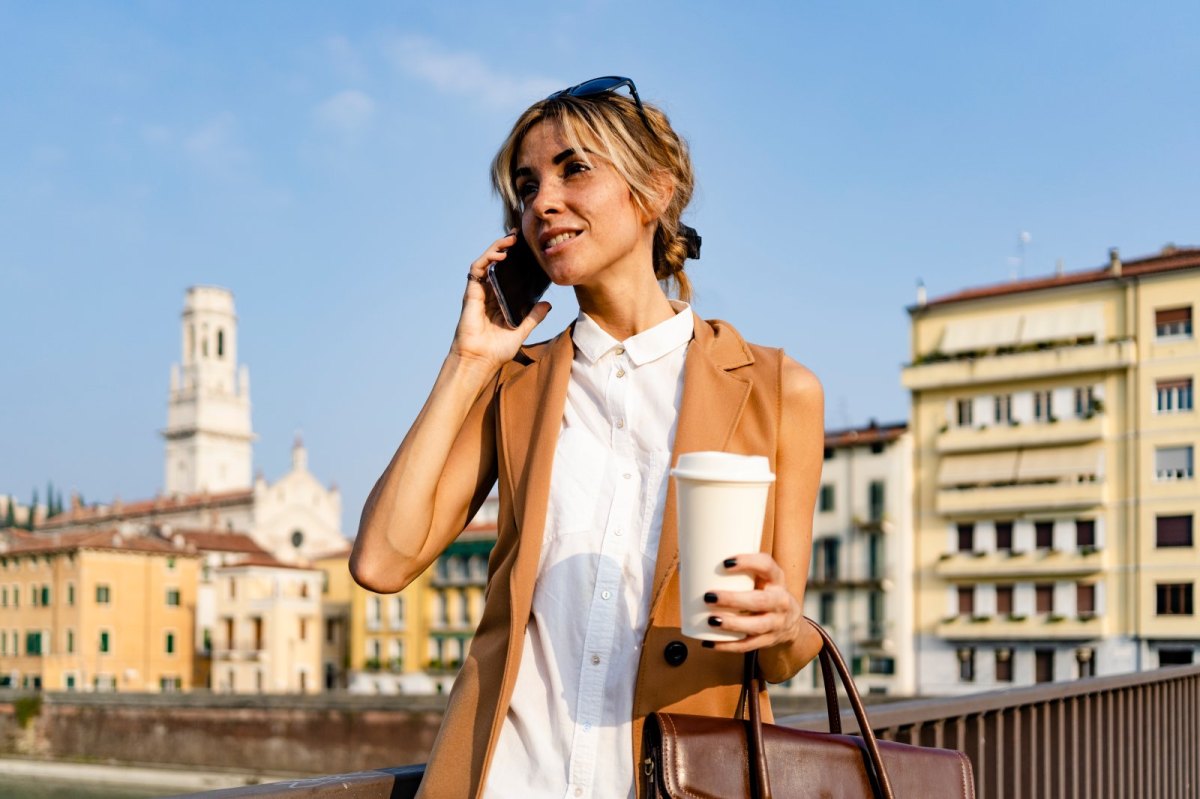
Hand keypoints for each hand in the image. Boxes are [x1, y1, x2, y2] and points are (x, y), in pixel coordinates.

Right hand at [450, 231, 551, 371]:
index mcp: (498, 300)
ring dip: (497, 248)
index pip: (506, 273)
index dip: (513, 260)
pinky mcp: (471, 294)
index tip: (526, 249)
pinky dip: (486, 259)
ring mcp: (478, 293)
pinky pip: (476, 270)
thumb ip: (533, 317)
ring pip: (486, 262)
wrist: (480, 361)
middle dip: (506, 248)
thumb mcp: (521, 330)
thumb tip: (548, 304)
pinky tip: (499, 255)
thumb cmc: (496, 350)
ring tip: (510, 241)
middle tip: (519, 237)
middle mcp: (488, 294)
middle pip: (495, 263)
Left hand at [700, 552, 804, 653]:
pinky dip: (728, 645)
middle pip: (760, 600)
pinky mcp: (768, 641)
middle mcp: (780, 601)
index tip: (725, 563)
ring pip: (756, 626)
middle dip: (733, 599)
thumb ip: (737, 573)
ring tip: (711, 620)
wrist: (790, 623)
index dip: (748, 562)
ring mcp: (776, 623)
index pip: (767, 566)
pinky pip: (747, 645)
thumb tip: (687, 565)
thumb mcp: (762, 579)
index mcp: (776, 579)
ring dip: (732, 624)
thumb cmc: (765, 593)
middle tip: (709, 597)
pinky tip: (710, 642)